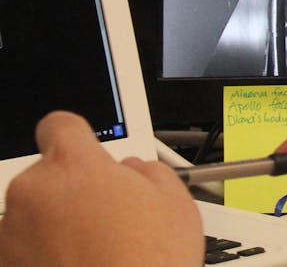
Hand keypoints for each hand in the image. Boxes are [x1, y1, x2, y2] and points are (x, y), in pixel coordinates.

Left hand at [0, 112, 202, 266]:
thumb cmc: (148, 264)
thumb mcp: (176, 202)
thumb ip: (148, 171)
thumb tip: (133, 173)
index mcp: (73, 165)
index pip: (59, 126)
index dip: (75, 138)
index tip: (84, 152)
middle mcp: (31, 194)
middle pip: (45, 178)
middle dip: (70, 193)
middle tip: (106, 220)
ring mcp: (9, 236)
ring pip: (30, 219)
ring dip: (52, 230)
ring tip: (92, 255)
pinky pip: (19, 254)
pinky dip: (40, 260)